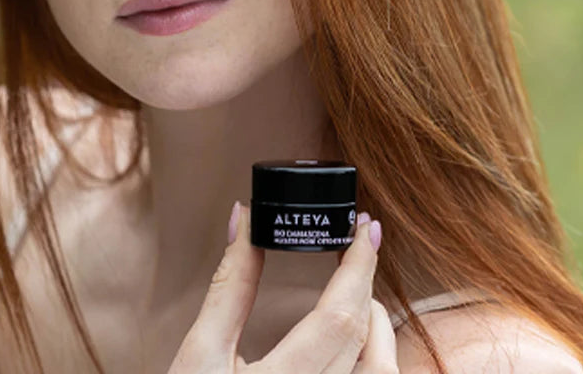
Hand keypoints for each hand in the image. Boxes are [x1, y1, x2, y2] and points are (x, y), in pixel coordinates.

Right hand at [169, 203, 397, 372]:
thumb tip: (243, 223)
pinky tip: (356, 340)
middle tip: (358, 243)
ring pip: (382, 371)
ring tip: (357, 291)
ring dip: (376, 324)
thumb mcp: (200, 351)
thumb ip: (229, 287)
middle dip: (366, 282)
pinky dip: (373, 358)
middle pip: (366, 338)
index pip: (341, 316)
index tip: (365, 228)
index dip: (358, 266)